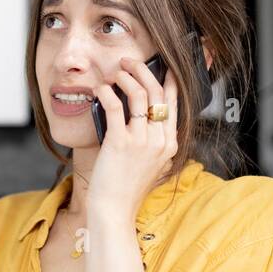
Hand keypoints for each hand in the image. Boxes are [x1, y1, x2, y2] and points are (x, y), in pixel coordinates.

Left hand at [88, 55, 179, 224]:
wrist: (114, 210)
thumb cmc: (126, 187)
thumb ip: (151, 141)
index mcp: (169, 144)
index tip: (162, 65)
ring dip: (126, 77)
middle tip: (129, 61)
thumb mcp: (149, 163)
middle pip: (157, 93)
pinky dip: (107, 92)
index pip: (173, 103)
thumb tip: (141, 113)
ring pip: (139, 95)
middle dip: (144, 70)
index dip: (167, 80)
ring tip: (115, 71)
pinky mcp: (120, 142)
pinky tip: (100, 89)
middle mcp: (159, 140)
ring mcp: (141, 141)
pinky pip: (115, 107)